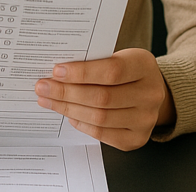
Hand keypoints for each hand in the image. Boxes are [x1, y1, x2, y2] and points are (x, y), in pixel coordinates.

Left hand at [34, 49, 174, 150]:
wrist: (152, 90)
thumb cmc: (127, 69)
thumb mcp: (118, 55)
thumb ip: (94, 61)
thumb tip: (58, 71)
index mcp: (144, 65)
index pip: (111, 71)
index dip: (81, 72)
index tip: (56, 71)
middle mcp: (149, 94)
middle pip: (102, 97)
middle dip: (66, 93)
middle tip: (43, 87)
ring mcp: (145, 120)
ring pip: (99, 118)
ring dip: (68, 109)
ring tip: (48, 101)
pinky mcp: (136, 139)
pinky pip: (103, 134)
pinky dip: (82, 124)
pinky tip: (68, 114)